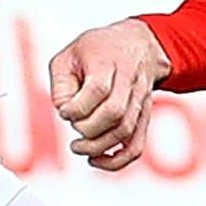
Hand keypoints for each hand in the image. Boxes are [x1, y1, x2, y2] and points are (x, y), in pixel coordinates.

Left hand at [49, 19, 170, 167]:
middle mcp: (128, 80)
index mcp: (107, 61)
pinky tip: (97, 160)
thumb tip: (64, 112)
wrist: (139, 44)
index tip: (64, 111)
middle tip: (73, 126)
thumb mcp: (68, 55)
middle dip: (87, 128)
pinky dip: (118, 160)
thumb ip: (61, 84)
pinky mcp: (144, 116)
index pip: (97, 90)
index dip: (76, 107)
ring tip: (79, 148)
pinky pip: (137, 145)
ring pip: (126, 131)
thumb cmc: (98, 50)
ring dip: (98, 146)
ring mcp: (140, 100)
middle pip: (114, 112)